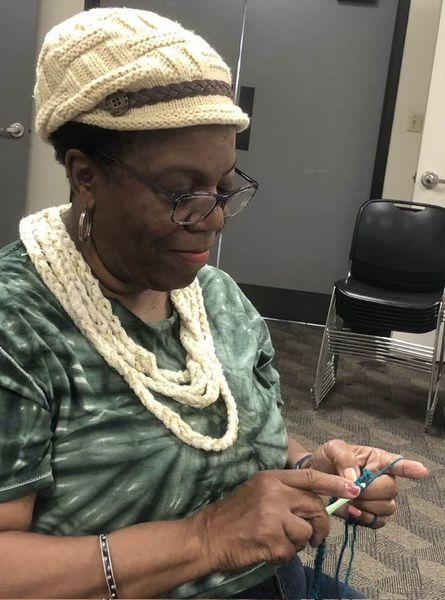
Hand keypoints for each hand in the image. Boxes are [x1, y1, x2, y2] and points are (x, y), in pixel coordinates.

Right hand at [189, 468, 361, 571]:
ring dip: (299, 542)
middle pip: (315, 507)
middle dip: (320, 525)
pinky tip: (268, 549)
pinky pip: (292, 551)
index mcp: (271, 478)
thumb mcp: (258, 491)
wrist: (208, 536)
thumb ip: (285, 492)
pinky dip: (284, 555)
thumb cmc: (234, 514)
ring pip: (306, 531)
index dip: (334, 482)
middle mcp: (274, 493)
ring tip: (280, 541)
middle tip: (315, 537)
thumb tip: (318, 502)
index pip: (310, 477)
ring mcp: (273, 517)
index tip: (353, 489)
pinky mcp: (271, 540)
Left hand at [304, 439, 427, 527]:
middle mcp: (383, 478)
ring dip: (365, 505)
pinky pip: (377, 522)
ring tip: (348, 498)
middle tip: (350, 488)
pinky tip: (351, 510)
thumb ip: (344, 459)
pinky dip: (363, 518)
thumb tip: (355, 478)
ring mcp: (379, 498)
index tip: (421, 471)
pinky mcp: (372, 515)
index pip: (398, 463)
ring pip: (386, 508)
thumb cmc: (327, 460)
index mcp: (376, 459)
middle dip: (369, 491)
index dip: (410, 468)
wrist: (314, 479)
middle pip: (390, 489)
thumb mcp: (332, 449)